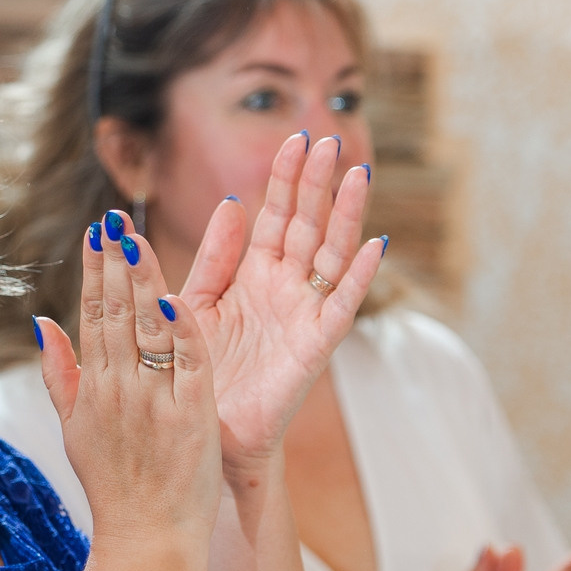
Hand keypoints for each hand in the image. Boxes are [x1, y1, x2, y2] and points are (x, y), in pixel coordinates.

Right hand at [35, 210, 221, 544]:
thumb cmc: (114, 488)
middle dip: (115, 262)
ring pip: (146, 329)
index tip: (97, 232)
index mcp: (92, 389)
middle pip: (115, 313)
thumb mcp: (74, 431)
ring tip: (137, 238)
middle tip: (115, 217)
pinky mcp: (191, 416)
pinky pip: (187, 363)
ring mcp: (154, 401)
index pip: (92, 315)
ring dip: (142, 280)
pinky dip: (180, 330)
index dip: (95, 271)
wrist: (148, 540)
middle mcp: (118, 389)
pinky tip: (174, 296)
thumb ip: (59, 374)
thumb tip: (43, 322)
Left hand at [179, 134, 380, 477]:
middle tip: (329, 139)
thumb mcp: (196, 302)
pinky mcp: (314, 348)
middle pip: (307, 225)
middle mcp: (285, 288)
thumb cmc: (199, 371)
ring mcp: (304, 315)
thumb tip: (234, 201)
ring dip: (345, 216)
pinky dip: (358, 278)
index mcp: (254, 274)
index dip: (285, 178)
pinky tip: (374, 248)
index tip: (295, 137)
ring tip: (358, 175)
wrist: (206, 434)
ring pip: (330, 255)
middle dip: (318, 183)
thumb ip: (213, 256)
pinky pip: (340, 307)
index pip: (275, 215)